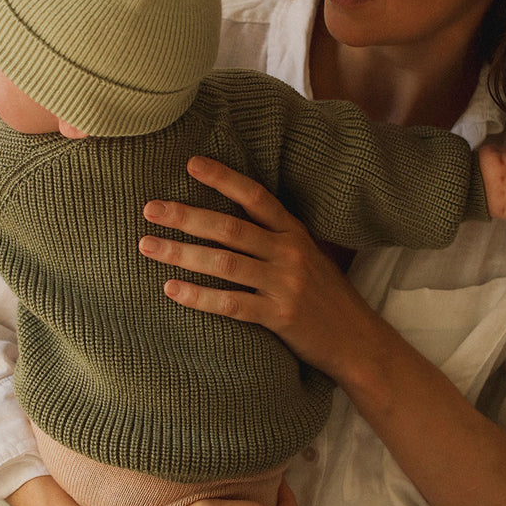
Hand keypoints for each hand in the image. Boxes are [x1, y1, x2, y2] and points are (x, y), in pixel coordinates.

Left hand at [138, 155, 355, 379]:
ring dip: (181, 253)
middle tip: (150, 209)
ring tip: (148, 246)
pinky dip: (198, 297)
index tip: (190, 164)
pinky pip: (231, 304)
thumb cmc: (325, 296)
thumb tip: (226, 221)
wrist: (358, 341)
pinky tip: (171, 289)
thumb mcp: (308, 256)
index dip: (223, 178)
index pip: (255, 196)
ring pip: (224, 263)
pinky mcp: (279, 317)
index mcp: (295, 233)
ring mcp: (285, 285)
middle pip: (230, 228)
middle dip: (186, 216)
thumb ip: (274, 238)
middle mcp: (290, 253)